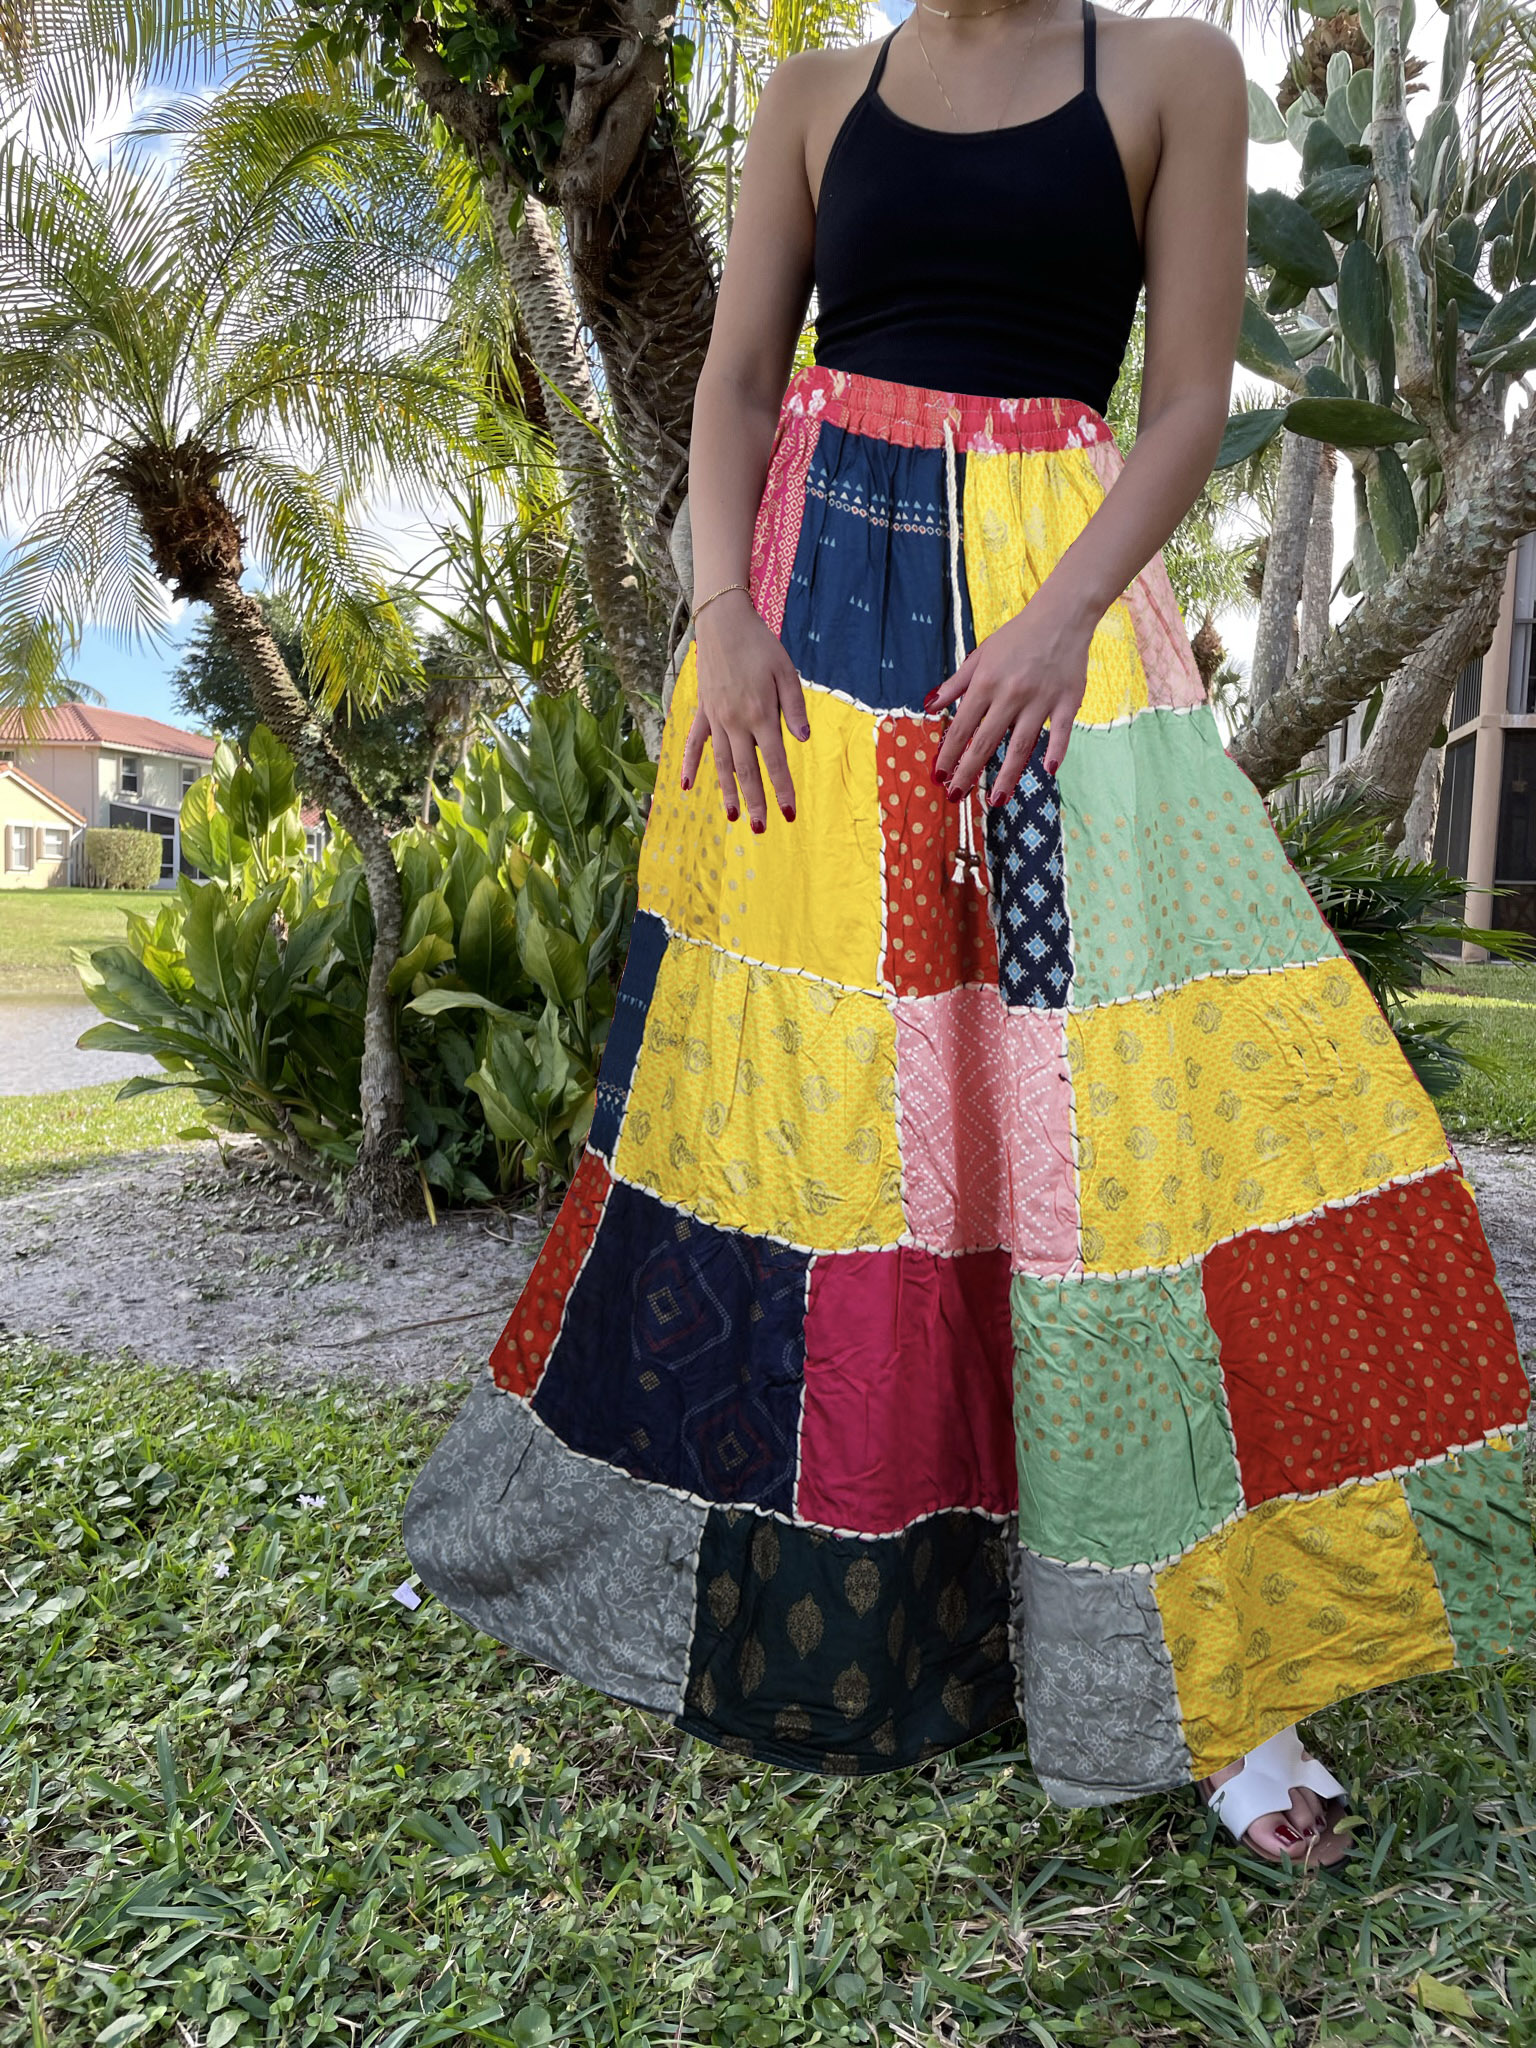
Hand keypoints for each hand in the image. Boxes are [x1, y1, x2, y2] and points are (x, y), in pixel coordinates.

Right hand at [681, 589, 809, 829]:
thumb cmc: (760, 645)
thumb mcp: (786, 671)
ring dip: (728, 792)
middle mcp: (736, 722)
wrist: (723, 622)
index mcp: (761, 714)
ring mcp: (716, 718)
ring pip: (721, 764)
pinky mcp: (703, 711)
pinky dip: (690, 764)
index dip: (782, 789)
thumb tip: (803, 740)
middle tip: (761, 828)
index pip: (775, 761)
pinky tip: (686, 786)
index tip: (789, 813)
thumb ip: (794, 707)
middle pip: (747, 770)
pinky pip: (695, 742)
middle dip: (756, 801)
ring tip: (733, 817)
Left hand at [928, 593, 1093, 803]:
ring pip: (1021, 744)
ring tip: (996, 800)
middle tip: (957, 796)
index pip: (961, 727)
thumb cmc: (1017, 636)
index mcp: (986, 683)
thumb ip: (955, 684)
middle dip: (969, 772)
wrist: (1061, 616)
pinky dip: (1056, 750)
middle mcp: (1011, 694)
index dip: (948, 754)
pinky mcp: (1067, 700)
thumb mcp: (980, 654)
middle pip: (986, 741)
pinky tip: (1048, 771)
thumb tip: (929, 706)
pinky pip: (1061, 731)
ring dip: (1007, 774)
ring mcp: (1041, 699)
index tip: (939, 776)